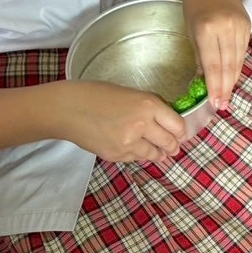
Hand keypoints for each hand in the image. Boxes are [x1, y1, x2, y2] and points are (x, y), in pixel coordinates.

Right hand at [59, 81, 183, 163]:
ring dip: (158, 154)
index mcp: (149, 104)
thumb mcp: (132, 93)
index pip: (177, 125)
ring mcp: (129, 143)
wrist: (69, 109)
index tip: (182, 133)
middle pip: (169, 142)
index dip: (181, 131)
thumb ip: (150, 107)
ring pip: (153, 154)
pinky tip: (137, 150)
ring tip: (161, 153)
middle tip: (174, 147)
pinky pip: (135, 159)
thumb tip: (167, 121)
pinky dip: (138, 155)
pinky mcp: (116, 155)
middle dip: (173, 146)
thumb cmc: (98, 94)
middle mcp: (142, 125)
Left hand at [182, 0, 251, 110]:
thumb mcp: (190, 29)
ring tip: (227, 96)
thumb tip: (205, 77)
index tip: (214, 103)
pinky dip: (237, 65)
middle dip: (225, 88)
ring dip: (233, 79)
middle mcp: (226, 28)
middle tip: (222, 106)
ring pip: (238, 60)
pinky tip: (233, 77)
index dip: (215, 87)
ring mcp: (240, 26)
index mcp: (207, 29)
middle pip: (228, 65)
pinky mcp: (248, 24)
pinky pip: (243, 50)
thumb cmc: (194, 2)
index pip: (213, 65)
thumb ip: (199, 54)